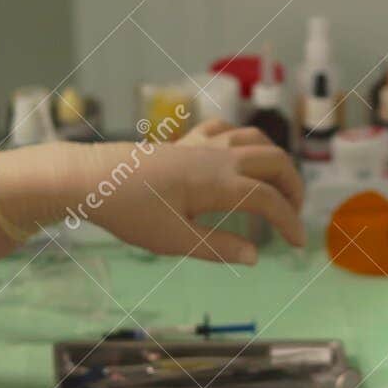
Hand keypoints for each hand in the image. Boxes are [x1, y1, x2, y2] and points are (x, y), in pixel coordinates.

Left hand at [0, 124, 305, 264]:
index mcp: (219, 183)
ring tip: (276, 187)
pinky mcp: (185, 142)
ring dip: (275, 162)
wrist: (89, 177)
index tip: (298, 246)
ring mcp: (202, 145)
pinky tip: (240, 157)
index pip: (270, 200)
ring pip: (256, 140)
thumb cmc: (128, 212)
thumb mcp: (173, 241)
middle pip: (275, 161)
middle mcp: (218, 157)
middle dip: (293, 187)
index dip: (290, 222)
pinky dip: (245, 142)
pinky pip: (226, 131)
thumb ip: (217, 249)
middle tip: (293, 215)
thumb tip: (254, 256)